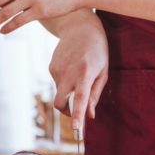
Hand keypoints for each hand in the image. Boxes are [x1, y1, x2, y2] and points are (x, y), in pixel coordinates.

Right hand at [50, 15, 108, 131]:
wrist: (79, 26)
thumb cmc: (97, 49)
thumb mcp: (103, 70)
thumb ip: (96, 94)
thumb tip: (91, 115)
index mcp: (85, 73)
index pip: (81, 99)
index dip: (78, 115)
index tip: (77, 128)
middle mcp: (68, 73)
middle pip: (60, 103)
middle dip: (67, 112)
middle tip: (76, 113)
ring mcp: (57, 70)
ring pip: (59, 92)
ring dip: (68, 92)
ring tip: (79, 74)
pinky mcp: (51, 67)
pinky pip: (57, 82)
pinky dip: (64, 82)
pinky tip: (72, 67)